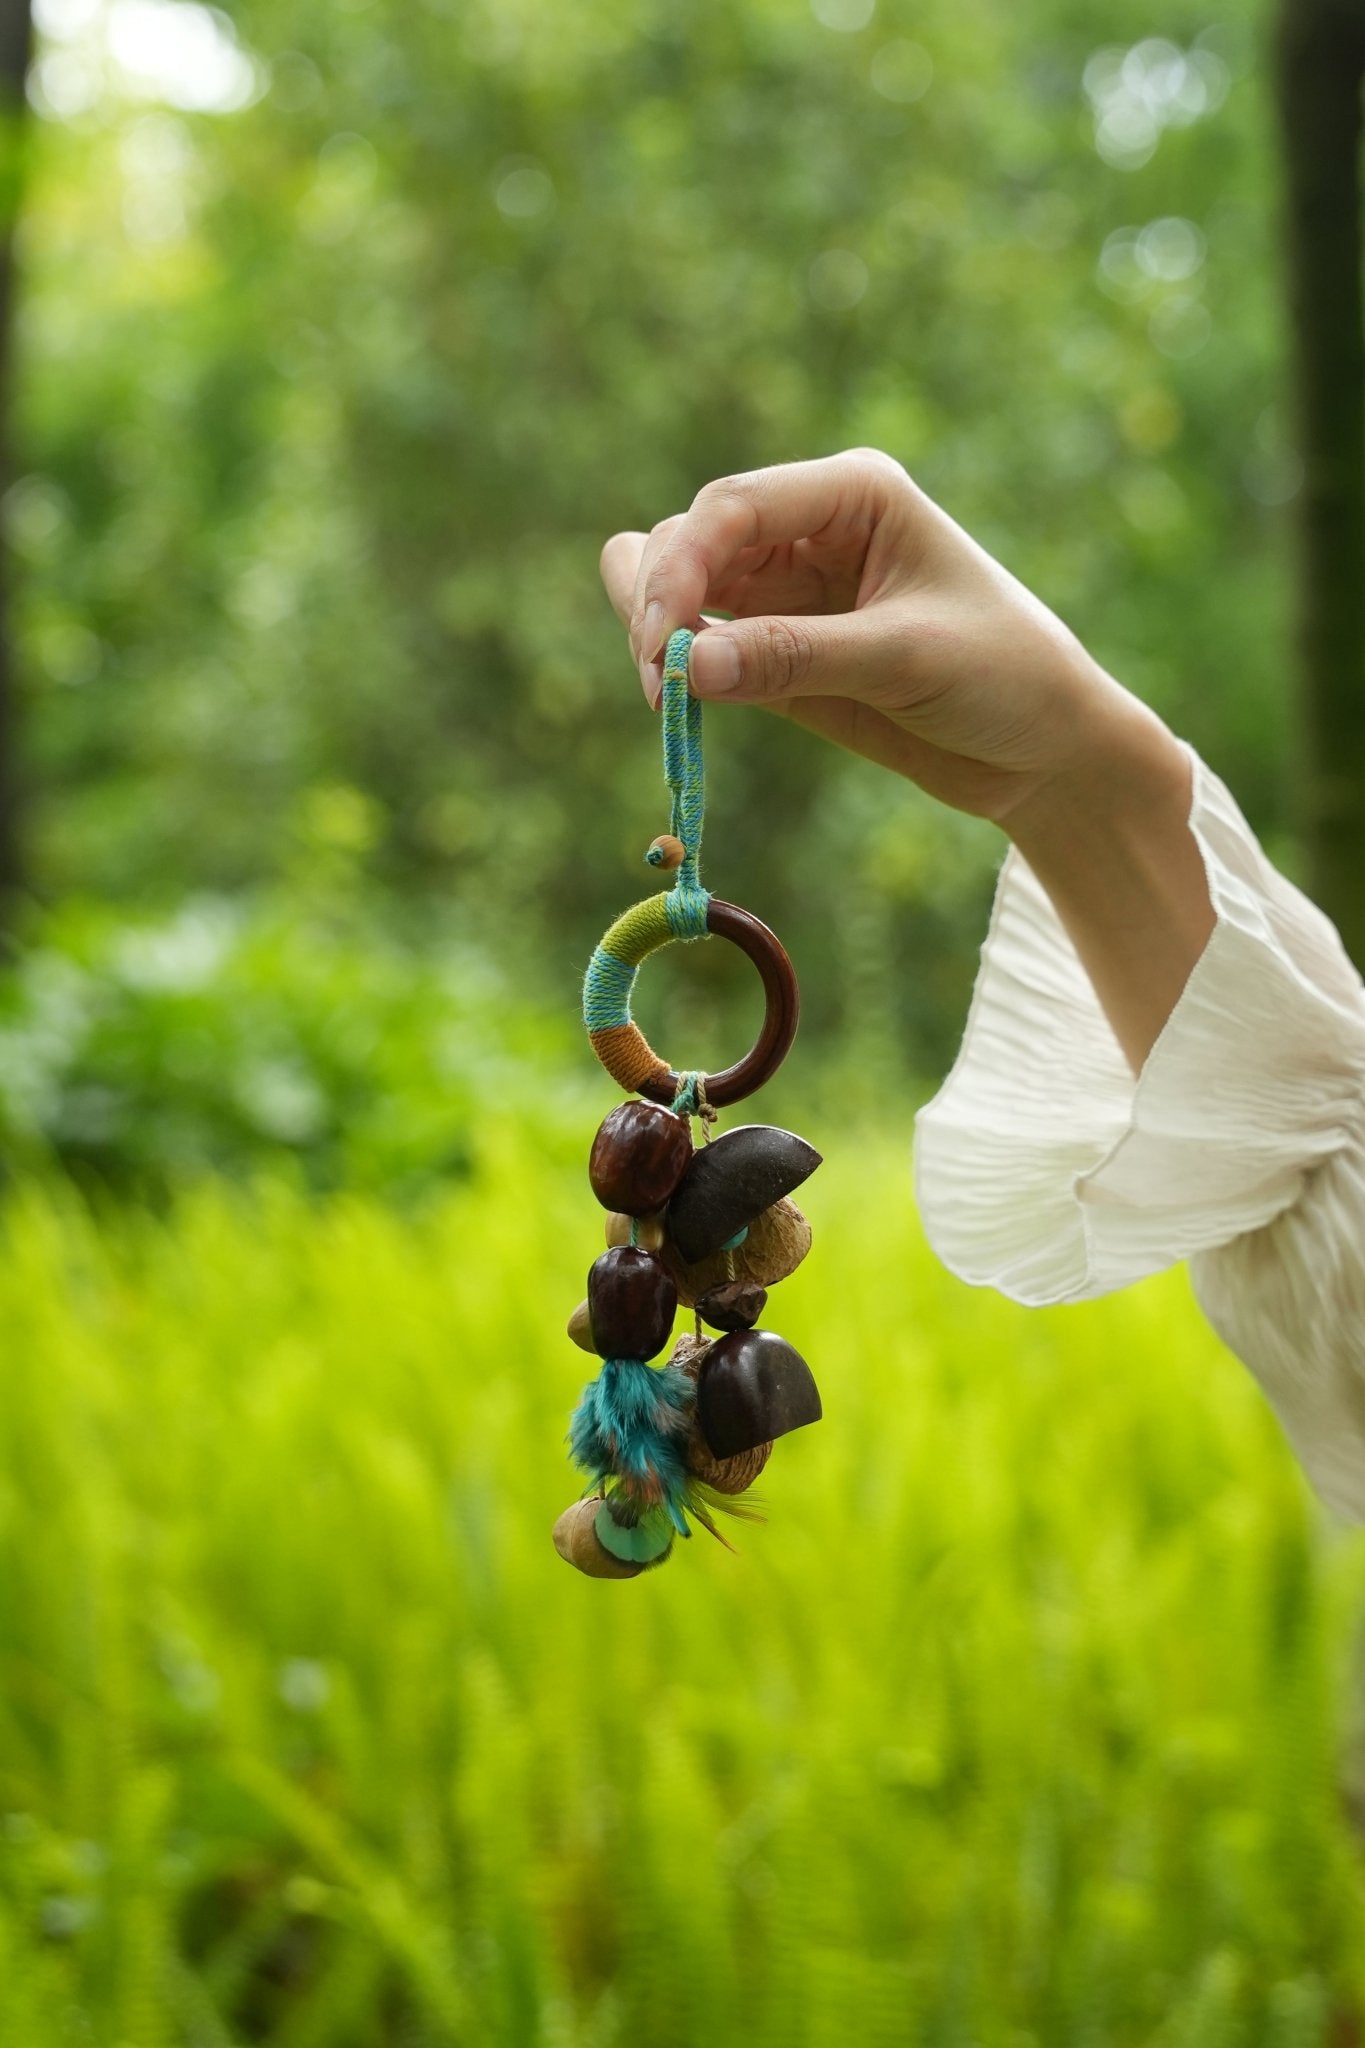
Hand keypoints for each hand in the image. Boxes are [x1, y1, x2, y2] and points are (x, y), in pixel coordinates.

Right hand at [599, 447, 1166, 828]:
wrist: (1042, 748)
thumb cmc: (1004, 677)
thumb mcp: (906, 660)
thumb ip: (796, 658)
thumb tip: (687, 666)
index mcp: (852, 494)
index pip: (733, 506)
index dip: (680, 567)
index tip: (663, 644)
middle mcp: (809, 528)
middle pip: (688, 539)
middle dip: (659, 603)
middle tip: (660, 687)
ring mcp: (785, 589)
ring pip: (677, 585)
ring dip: (655, 632)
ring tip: (666, 699)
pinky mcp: (773, 649)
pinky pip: (697, 643)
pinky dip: (676, 666)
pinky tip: (678, 702)